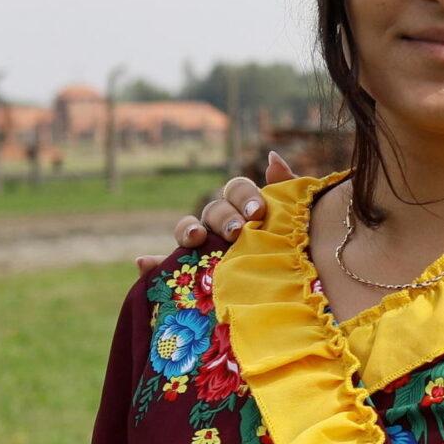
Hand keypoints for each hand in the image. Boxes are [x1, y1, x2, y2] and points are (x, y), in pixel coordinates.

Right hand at [135, 152, 290, 273]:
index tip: (258, 212)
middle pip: (214, 210)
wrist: (298, 286)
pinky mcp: (191, 271)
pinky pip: (166, 266)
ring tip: (195, 238)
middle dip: (224, 218)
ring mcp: (206, 247)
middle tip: (238, 232)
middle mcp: (223, 223)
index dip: (244, 197)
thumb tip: (272, 157)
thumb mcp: (300, 219)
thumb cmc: (300, 247)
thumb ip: (288, 189)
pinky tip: (143, 263)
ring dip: (187, 230)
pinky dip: (152, 263)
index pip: (237, 190)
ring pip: (188, 230)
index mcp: (246, 208)